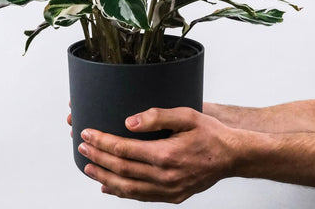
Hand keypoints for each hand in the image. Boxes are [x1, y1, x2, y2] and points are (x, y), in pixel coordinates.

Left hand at [77, 107, 240, 202]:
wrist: (233, 156)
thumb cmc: (210, 133)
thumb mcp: (186, 116)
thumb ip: (156, 116)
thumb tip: (128, 122)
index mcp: (166, 155)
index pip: (123, 150)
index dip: (102, 141)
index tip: (87, 133)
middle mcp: (165, 176)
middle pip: (121, 169)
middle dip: (97, 157)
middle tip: (81, 147)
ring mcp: (168, 190)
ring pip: (127, 188)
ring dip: (104, 178)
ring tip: (88, 168)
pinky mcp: (173, 197)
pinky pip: (141, 197)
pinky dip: (122, 193)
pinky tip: (109, 188)